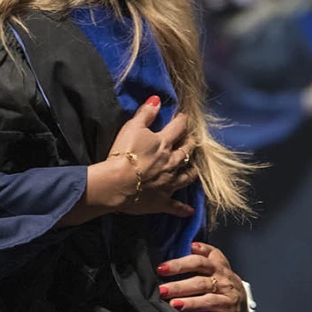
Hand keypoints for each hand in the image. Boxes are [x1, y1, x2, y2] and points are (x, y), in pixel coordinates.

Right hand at [104, 96, 197, 216]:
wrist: (116, 183)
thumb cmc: (123, 153)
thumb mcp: (132, 127)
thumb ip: (146, 114)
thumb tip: (157, 100)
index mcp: (164, 143)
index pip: (178, 128)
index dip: (182, 120)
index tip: (184, 117)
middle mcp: (171, 162)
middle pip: (186, 151)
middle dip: (190, 144)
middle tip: (192, 140)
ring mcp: (169, 183)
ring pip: (187, 177)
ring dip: (191, 172)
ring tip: (194, 169)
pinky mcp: (162, 201)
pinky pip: (175, 206)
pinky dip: (182, 209)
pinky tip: (189, 212)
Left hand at [157, 242, 247, 311]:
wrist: (244, 297)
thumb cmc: (222, 278)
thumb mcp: (217, 260)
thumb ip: (205, 252)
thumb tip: (192, 245)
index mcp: (216, 267)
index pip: (198, 262)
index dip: (180, 265)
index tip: (161, 269)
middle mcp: (223, 282)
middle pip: (200, 283)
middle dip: (180, 287)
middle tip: (162, 291)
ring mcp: (229, 299)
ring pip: (210, 301)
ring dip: (193, 303)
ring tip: (175, 305)